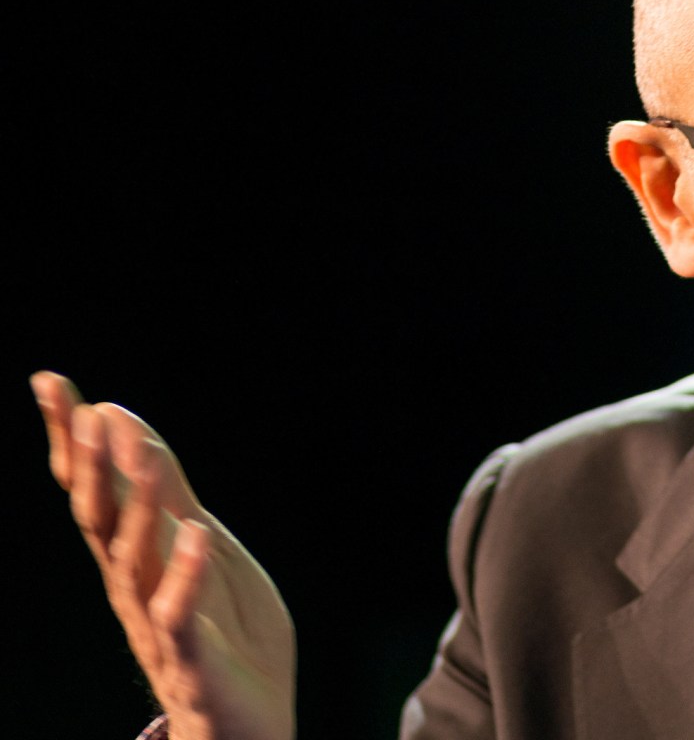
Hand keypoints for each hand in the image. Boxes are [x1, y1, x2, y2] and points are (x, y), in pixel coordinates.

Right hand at [34, 371, 295, 739]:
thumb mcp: (199, 541)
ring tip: (145, 454)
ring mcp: (158, 622)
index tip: (51, 383)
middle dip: (92, 469)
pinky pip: (180, 615)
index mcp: (135, 554)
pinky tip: (193, 535)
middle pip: (101, 520)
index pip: (95, 488)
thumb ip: (165, 487)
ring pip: (135, 561)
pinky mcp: (192, 658)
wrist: (248, 725)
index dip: (69, 439)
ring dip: (139, 508)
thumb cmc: (223, 629)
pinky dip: (183, 575)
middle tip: (84, 414)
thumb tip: (118, 416)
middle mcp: (133, 585)